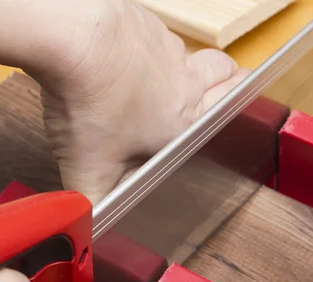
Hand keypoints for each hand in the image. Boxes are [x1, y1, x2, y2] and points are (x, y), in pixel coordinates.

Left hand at [0, 0, 248, 204]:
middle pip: (223, 71)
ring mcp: (165, 47)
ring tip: (159, 76)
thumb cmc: (90, 99)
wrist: (74, 38)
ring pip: (188, 53)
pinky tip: (120, 57)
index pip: (230, 110)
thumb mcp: (87, 167)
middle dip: (227, 79)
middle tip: (223, 82)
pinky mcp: (142, 23)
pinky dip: (144, 44)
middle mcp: (184, 80)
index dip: (236, 111)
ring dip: (181, 64)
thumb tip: (86, 227)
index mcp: (183, 121)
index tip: (239, 111)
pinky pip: (154, 33)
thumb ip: (91, 201)